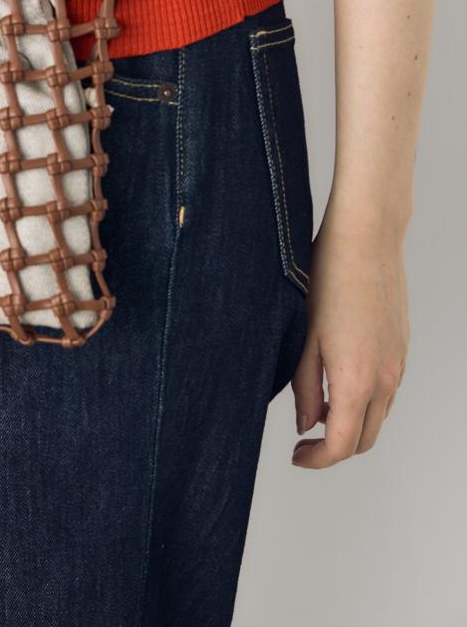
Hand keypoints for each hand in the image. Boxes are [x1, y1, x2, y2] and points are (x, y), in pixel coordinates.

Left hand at [290, 196, 409, 467]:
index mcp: (356, 380)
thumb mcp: (303, 336)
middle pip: (364, 440)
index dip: (316, 460)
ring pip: (378, 416)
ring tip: (318, 408)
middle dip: (334, 449)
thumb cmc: (328, 278)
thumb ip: (305, 388)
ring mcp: (398, 364)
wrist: (366, 239)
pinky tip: (340, 381)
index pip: (340, 445)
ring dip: (351, 424)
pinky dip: (366, 401)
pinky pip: (387, 391)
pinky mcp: (402, 348)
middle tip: (304, 439)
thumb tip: (306, 424)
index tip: (296, 455)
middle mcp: (385, 379)